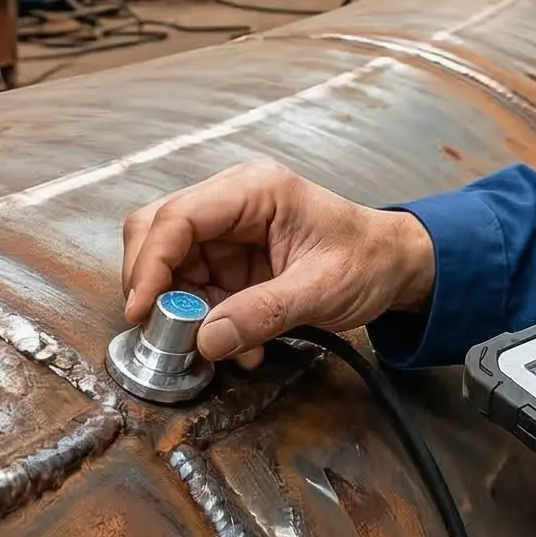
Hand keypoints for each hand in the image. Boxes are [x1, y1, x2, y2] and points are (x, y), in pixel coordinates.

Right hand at [121, 160, 436, 367]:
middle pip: (158, 232)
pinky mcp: (230, 260)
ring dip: (182, 312)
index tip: (141, 310)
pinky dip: (204, 321)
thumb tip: (206, 339)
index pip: (179, 217)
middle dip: (154, 284)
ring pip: (170, 266)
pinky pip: (194, 290)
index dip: (151, 263)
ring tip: (220, 345)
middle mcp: (233, 203)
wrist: (394, 267)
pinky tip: (239, 344)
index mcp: (255, 190)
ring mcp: (228, 232)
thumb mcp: (322, 289)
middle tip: (163, 331)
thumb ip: (265, 312)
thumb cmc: (368, 260)